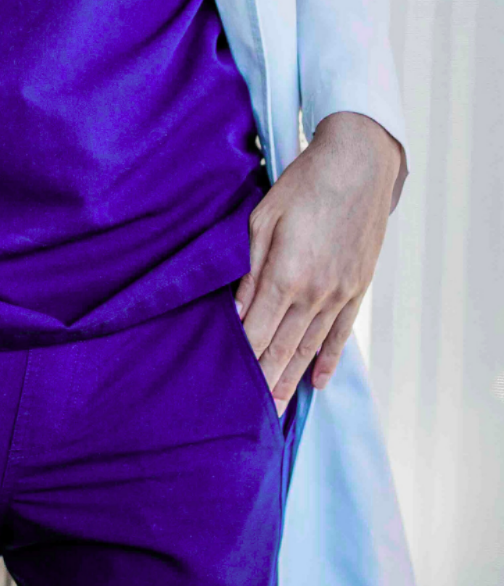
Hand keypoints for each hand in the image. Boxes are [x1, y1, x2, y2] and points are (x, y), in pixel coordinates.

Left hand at [234, 113, 403, 413]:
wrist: (359, 165)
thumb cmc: (303, 185)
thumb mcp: (263, 218)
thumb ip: (247, 268)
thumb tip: (233, 312)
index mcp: (286, 274)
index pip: (257, 332)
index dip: (242, 361)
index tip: (227, 387)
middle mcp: (315, 293)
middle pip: (284, 349)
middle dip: (265, 384)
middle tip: (251, 420)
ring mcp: (340, 293)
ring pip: (311, 348)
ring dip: (292, 380)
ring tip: (278, 410)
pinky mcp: (358, 288)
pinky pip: (341, 334)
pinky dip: (329, 361)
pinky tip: (317, 383)